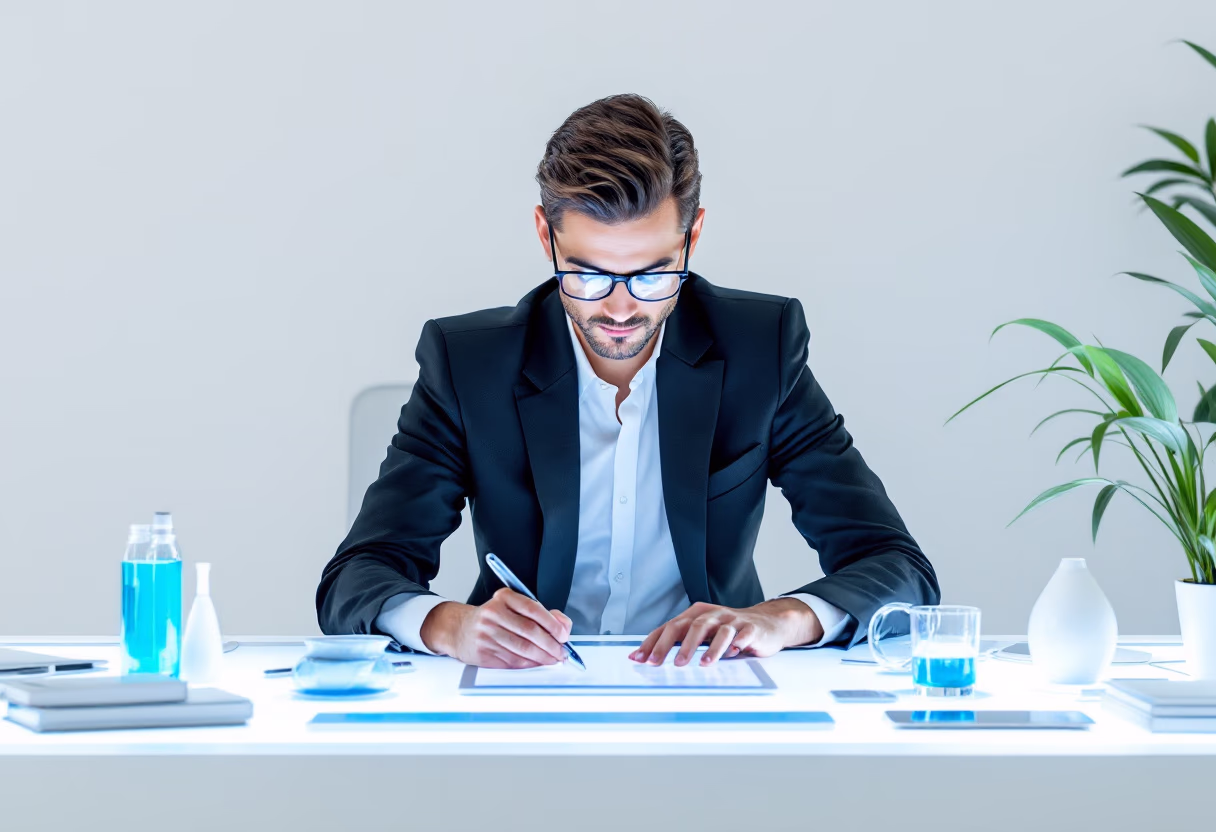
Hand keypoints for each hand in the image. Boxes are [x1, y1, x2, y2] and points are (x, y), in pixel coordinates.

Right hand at [419, 589, 571, 668]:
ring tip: (553, 659)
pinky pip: (513, 660)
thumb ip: (541, 613)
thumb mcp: (513, 607)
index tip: (563, 635)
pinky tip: (537, 663)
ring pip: (523, 649)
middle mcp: (493, 614)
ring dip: (543, 657)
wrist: (460, 630)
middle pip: (530, 631)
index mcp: (504, 598)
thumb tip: (563, 625)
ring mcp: (486, 634)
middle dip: (551, 644)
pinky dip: (530, 664)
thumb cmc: (492, 618)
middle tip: (562, 651)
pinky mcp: (483, 652)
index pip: (533, 609)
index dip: (552, 624)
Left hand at [629, 598, 822, 666]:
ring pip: (716, 630)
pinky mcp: (751, 629)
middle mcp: (713, 614)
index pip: (670, 627)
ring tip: (700, 665)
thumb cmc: (729, 631)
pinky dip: (735, 645)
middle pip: (689, 626)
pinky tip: (732, 654)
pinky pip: (742, 636)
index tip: (640, 659)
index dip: (653, 642)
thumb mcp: (703, 633)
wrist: (766, 623)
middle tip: (661, 663)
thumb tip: (647, 657)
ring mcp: (732, 620)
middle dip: (672, 646)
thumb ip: (680, 642)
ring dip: (707, 648)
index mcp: (697, 614)